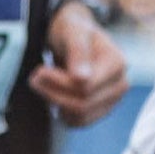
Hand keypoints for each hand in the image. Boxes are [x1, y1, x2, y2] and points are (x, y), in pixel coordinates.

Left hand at [27, 0, 131, 127]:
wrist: (75, 36)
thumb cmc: (73, 30)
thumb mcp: (72, 32)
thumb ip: (78, 52)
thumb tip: (82, 79)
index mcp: (117, 63)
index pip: (85, 87)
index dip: (59, 83)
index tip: (38, 71)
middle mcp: (120, 84)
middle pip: (82, 104)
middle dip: (53, 93)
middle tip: (34, 78)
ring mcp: (112, 100)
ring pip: (80, 116)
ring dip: (55, 103)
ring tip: (40, 84)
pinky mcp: (101, 110)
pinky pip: (79, 122)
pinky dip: (61, 112)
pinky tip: (52, 95)